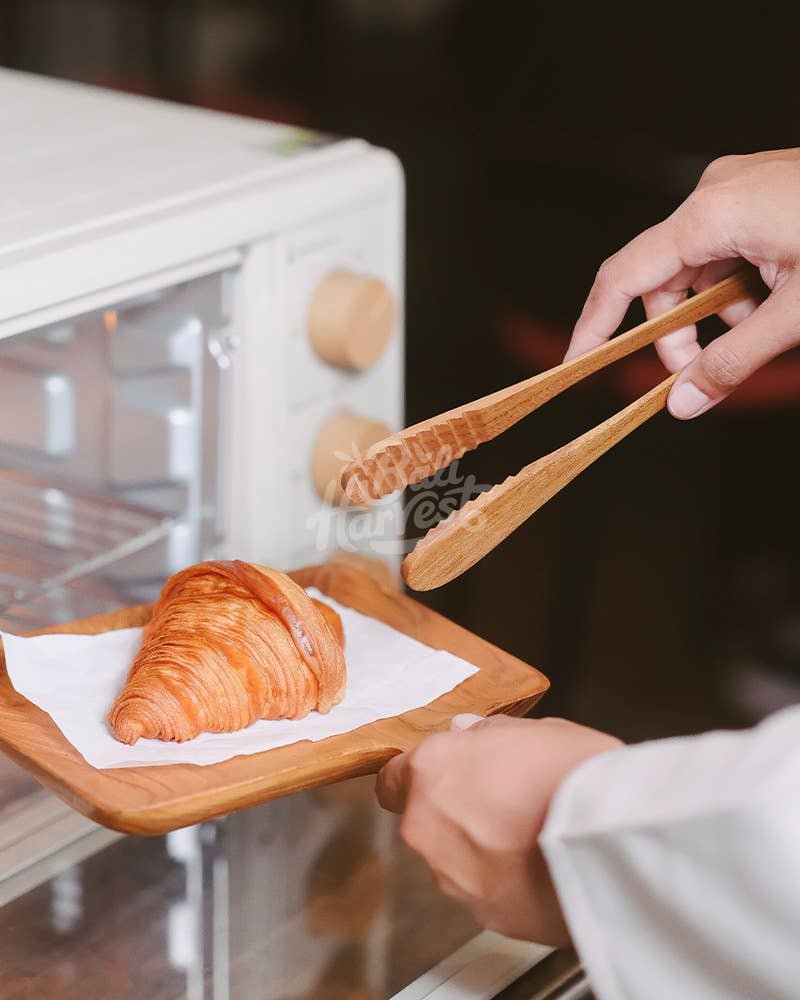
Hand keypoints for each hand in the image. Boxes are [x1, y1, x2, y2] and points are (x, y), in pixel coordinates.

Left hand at [376, 714, 621, 944]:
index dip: (420, 775)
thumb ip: (490, 734)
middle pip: (425, 819)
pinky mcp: (485, 915)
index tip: (447, 772)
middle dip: (456, 810)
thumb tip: (469, 734)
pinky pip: (485, 890)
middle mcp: (428, 827)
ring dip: (480, 847)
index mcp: (431, 772)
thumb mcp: (537, 731)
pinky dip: (504, 880)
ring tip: (530, 834)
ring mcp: (453, 877)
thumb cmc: (573, 776)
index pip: (393, 778)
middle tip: (503, 799)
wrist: (610, 845)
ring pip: (453, 858)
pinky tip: (540, 864)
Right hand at [565, 148, 799, 417]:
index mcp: (710, 215)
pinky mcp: (761, 192)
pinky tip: (770, 304)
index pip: (622, 277)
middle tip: (695, 376)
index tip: (576, 365)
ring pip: (695, 265)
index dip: (594, 326)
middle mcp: (714, 193)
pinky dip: (735, 286)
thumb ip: (734, 361)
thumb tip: (684, 404)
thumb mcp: (798, 311)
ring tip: (754, 335)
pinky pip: (724, 247)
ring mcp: (739, 187)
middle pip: (660, 276)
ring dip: (711, 312)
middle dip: (673, 331)